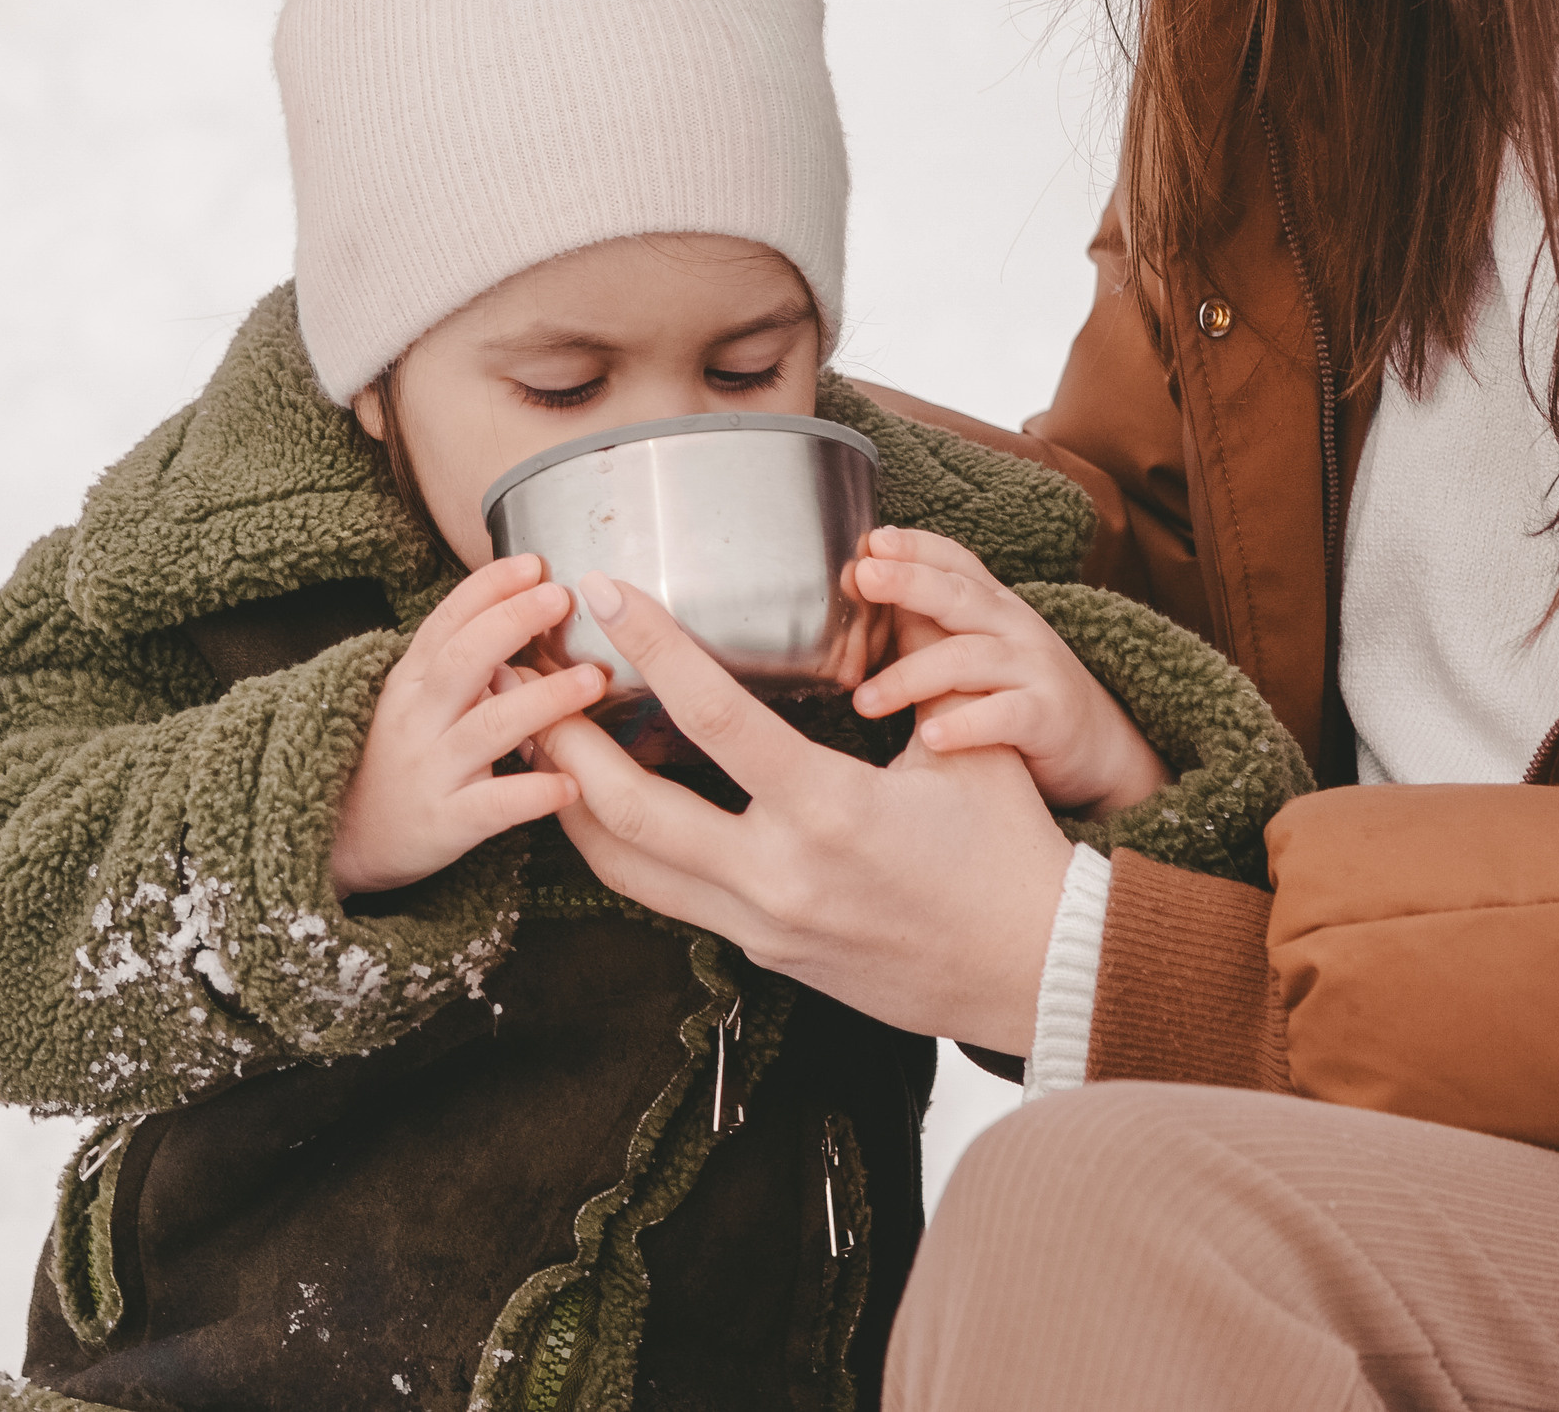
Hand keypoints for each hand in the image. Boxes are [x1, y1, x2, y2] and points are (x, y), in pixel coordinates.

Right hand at [332, 555, 606, 895]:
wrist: (350, 838)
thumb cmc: (401, 757)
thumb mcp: (419, 699)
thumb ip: (464, 659)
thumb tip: (527, 602)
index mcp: (413, 681)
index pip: (447, 621)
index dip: (488, 588)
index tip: (533, 562)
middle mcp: (417, 718)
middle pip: (463, 660)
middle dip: (513, 623)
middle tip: (562, 598)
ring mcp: (431, 769)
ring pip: (487, 727)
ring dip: (544, 700)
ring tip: (593, 681)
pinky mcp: (446, 821)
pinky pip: (492, 806)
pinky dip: (532, 793)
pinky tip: (573, 784)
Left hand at [532, 572, 1075, 1055]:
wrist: (1034, 974)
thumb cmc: (1012, 854)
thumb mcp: (972, 746)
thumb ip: (919, 663)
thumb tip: (882, 584)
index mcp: (828, 812)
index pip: (714, 719)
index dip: (651, 648)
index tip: (605, 594)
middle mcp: (776, 876)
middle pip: (625, 809)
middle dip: (562, 737)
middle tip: (524, 672)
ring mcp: (758, 922)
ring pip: (623, 866)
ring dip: (569, 796)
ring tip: (535, 731)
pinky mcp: (758, 950)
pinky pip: (662, 893)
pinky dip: (617, 842)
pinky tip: (597, 796)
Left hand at [851, 527, 1168, 817]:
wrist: (1098, 743)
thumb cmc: (1015, 692)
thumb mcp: (974, 649)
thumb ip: (926, 625)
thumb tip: (854, 598)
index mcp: (993, 604)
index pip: (955, 561)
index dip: (916, 546)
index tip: (872, 539)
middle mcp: (1015, 626)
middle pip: (959, 595)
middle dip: (908, 582)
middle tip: (863, 577)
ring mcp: (1035, 667)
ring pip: (968, 659)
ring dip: (910, 678)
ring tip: (864, 702)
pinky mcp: (1047, 716)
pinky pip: (1003, 716)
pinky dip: (964, 725)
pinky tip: (929, 738)